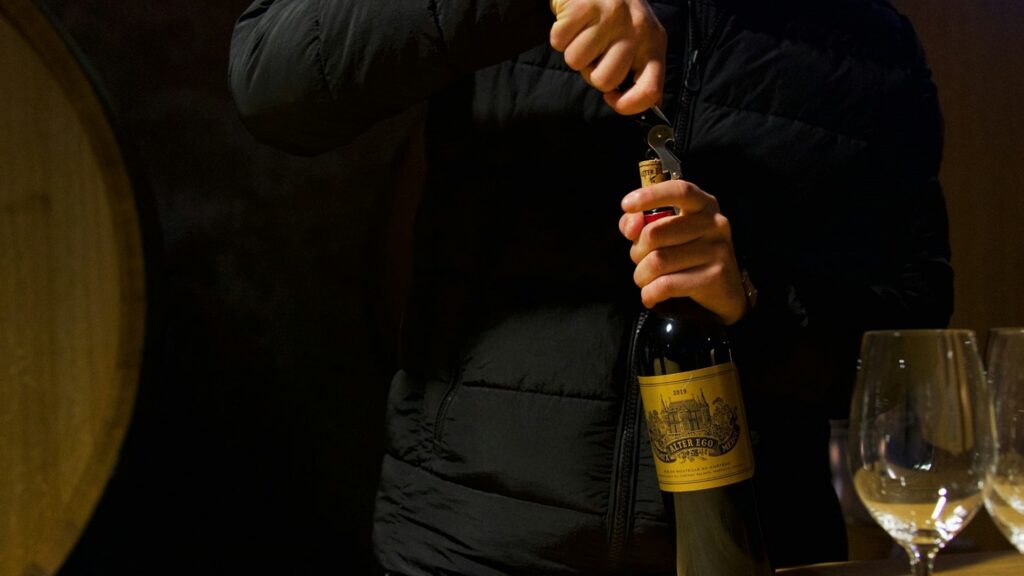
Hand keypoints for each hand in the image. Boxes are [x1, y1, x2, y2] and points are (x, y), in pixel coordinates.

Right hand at [549, 0, 665, 114]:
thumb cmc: (615, 17)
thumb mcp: (638, 42)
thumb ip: (643, 74)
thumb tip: (650, 107)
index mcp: (653, 42)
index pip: (649, 90)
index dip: (627, 105)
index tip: (612, 98)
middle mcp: (636, 28)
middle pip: (604, 81)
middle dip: (591, 71)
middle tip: (594, 51)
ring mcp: (610, 15)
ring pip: (577, 62)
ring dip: (573, 51)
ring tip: (584, 33)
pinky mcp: (583, 6)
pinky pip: (560, 42)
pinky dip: (560, 35)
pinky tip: (572, 22)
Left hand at [619, 179, 747, 323]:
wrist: (726, 291)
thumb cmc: (689, 257)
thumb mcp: (669, 233)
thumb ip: (643, 223)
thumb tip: (630, 227)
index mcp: (703, 205)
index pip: (678, 190)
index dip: (650, 195)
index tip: (626, 204)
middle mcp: (714, 223)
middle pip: (655, 233)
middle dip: (637, 252)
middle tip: (641, 262)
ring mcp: (717, 250)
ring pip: (657, 261)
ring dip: (642, 276)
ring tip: (646, 280)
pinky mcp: (714, 276)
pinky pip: (666, 284)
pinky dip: (650, 293)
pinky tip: (651, 295)